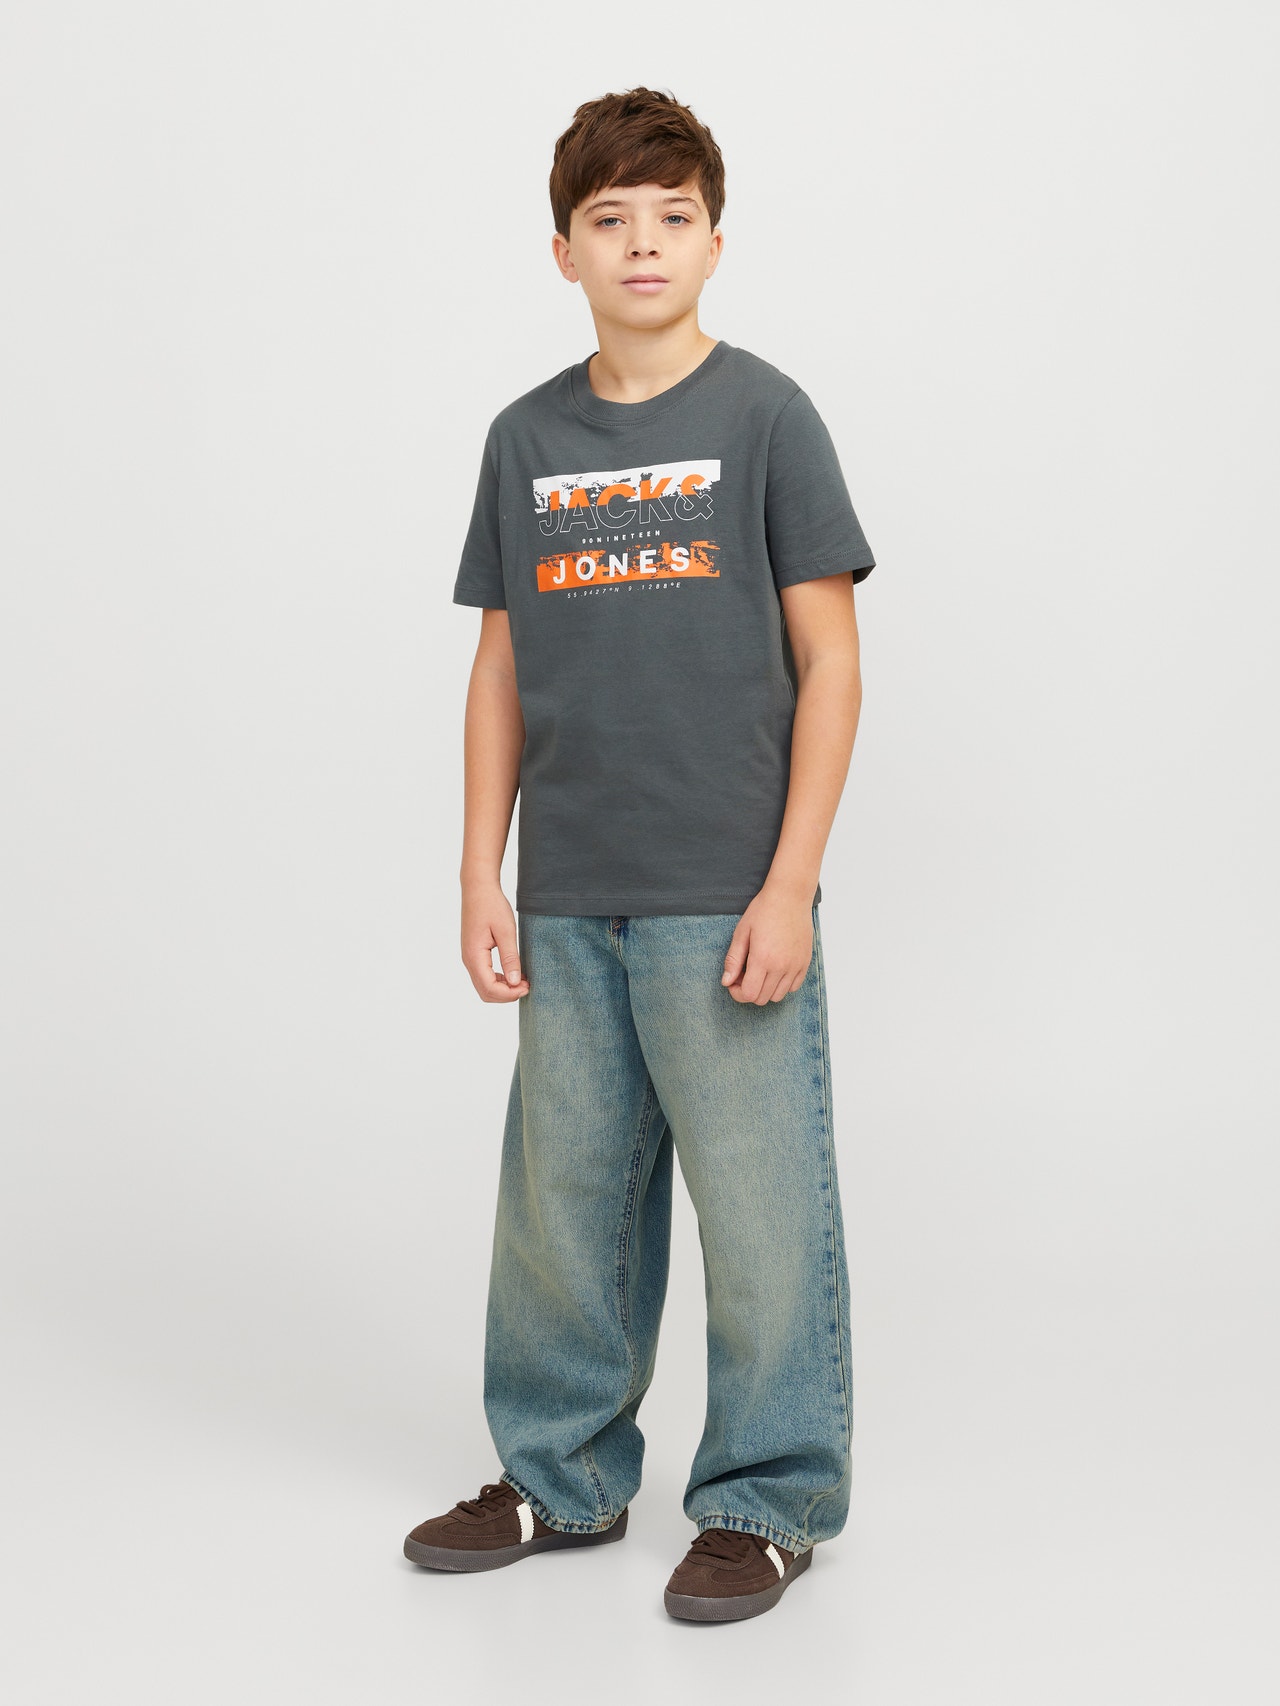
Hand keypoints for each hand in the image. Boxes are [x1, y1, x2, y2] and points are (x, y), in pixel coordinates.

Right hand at [461, 881, 528, 1001]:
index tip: (527, 986)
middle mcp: (468, 960)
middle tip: (527, 986)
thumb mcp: (506, 931)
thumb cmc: (492, 906)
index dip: (510, 994)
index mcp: (474, 956)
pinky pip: (484, 976)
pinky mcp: (474, 954)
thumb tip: (515, 983)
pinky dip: (499, 981)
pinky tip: (514, 973)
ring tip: (523, 980)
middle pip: (485, 992)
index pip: (489, 988)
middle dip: (506, 995)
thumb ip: (510, 958)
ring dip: (503, 989)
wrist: (478, 889)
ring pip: (484, 986)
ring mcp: (470, 958)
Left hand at [721, 885, 813, 1004]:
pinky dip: (782, 985)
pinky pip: (793, 987)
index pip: (749, 994)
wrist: (790, 897)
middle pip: (762, 998)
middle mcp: (781, 966)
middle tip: (743, 973)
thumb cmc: (764, 910)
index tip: (733, 982)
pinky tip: (774, 970)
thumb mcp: (742, 932)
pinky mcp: (805, 962)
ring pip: (778, 996)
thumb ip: (733, 960)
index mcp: (763, 959)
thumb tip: (726, 982)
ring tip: (760, 971)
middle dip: (748, 991)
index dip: (737, 993)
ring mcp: (796, 966)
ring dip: (765, 990)